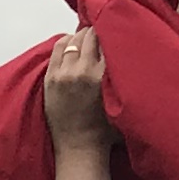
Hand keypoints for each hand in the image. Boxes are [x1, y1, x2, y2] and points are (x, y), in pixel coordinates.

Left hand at [42, 26, 111, 176]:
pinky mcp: (50, 78)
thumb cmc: (105, 130)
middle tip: (104, 32)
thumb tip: (127, 51)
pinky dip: (67, 42)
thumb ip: (122, 74)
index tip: (117, 30)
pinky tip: (74, 45)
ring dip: (82, 36)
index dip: (113, 32)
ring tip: (89, 39)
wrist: (80, 149)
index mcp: (102, 76)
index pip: (108, 39)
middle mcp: (82, 70)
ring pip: (73, 39)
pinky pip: (58, 48)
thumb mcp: (121, 98)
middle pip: (90, 35)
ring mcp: (63, 74)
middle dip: (98, 31)